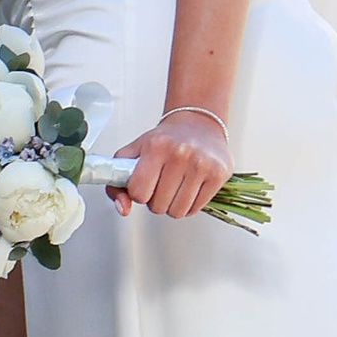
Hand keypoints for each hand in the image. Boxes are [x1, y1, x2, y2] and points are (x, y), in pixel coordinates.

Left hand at [107, 110, 231, 220]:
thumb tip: (123, 209)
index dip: (138, 193)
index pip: (138, 193)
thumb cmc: (164, 141)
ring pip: (177, 211)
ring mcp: (202, 164)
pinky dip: (189, 205)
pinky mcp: (219, 174)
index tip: (144, 184)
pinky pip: (195, 209)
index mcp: (156, 146)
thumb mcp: (133, 153)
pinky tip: (189, 188)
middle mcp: (181, 153)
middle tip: (161, 185)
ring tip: (174, 187)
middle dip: (156, 200)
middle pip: (158, 206)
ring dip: (172, 205)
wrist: (198, 124)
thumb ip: (117, 183)